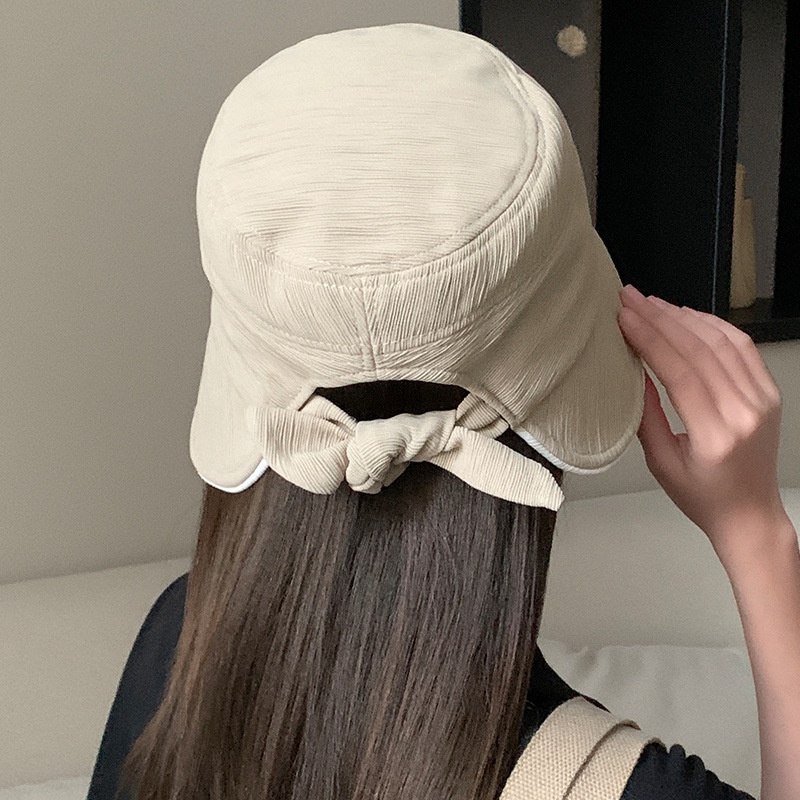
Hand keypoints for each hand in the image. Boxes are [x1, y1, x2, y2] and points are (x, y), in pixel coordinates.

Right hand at [617, 285, 784, 558]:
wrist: (750, 513)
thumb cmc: (702, 496)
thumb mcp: (661, 462)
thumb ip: (646, 416)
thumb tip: (630, 371)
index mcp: (715, 435)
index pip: (680, 372)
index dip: (649, 339)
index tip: (624, 316)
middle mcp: (745, 412)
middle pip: (700, 350)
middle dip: (661, 318)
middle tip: (630, 298)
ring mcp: (762, 400)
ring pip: (723, 342)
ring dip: (684, 316)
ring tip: (653, 303)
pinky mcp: (770, 392)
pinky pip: (743, 347)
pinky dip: (714, 325)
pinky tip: (688, 315)